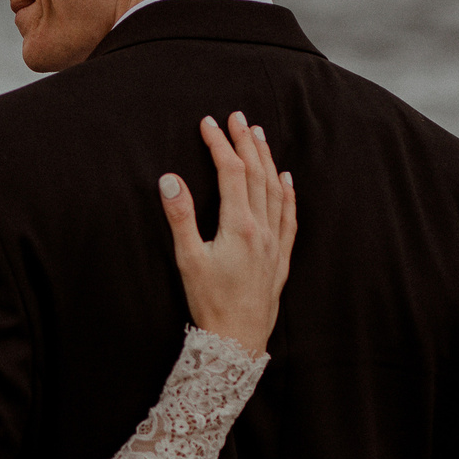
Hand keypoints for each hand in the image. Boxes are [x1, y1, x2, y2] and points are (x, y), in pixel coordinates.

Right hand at [160, 111, 297, 355]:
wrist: (238, 341)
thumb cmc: (210, 302)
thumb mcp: (188, 260)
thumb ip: (180, 217)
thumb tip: (169, 179)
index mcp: (239, 226)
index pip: (231, 173)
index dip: (219, 144)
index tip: (208, 123)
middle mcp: (262, 229)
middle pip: (257, 175)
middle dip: (246, 143)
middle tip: (237, 118)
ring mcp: (274, 243)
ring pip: (274, 190)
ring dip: (267, 160)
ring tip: (258, 136)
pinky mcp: (280, 258)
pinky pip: (288, 217)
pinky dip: (287, 194)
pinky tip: (286, 179)